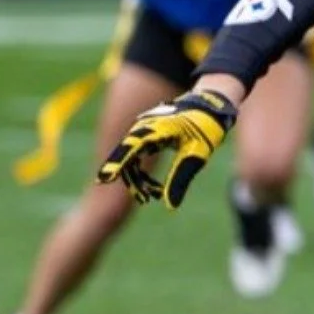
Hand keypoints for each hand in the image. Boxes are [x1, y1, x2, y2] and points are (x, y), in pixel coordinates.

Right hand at [96, 89, 237, 208]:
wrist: (209, 107)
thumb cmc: (204, 127)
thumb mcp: (196, 155)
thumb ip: (181, 179)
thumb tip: (170, 205)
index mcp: (157, 129)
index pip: (131, 147)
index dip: (116, 164)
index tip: (104, 179)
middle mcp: (144, 128)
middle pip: (127, 157)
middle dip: (133, 181)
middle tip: (145, 200)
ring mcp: (144, 132)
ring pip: (131, 160)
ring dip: (140, 180)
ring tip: (155, 196)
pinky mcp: (147, 138)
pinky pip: (137, 158)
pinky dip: (144, 174)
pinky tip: (156, 189)